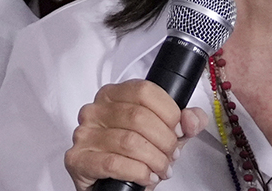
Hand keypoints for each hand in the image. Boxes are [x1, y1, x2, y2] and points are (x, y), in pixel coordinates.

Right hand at [64, 79, 207, 190]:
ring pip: (129, 142)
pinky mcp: (78, 158)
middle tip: (171, 155)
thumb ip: (184, 123)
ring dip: (154, 160)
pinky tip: (146, 177)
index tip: (178, 130)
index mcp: (114, 95)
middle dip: (164, 141)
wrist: (108, 185)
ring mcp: (84, 133)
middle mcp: (96, 110)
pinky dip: (138, 172)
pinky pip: (114, 163)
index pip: (145, 91)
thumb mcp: (163, 135)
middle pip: (139, 117)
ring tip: (160, 169)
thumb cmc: (132, 156)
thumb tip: (193, 118)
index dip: (169, 113)